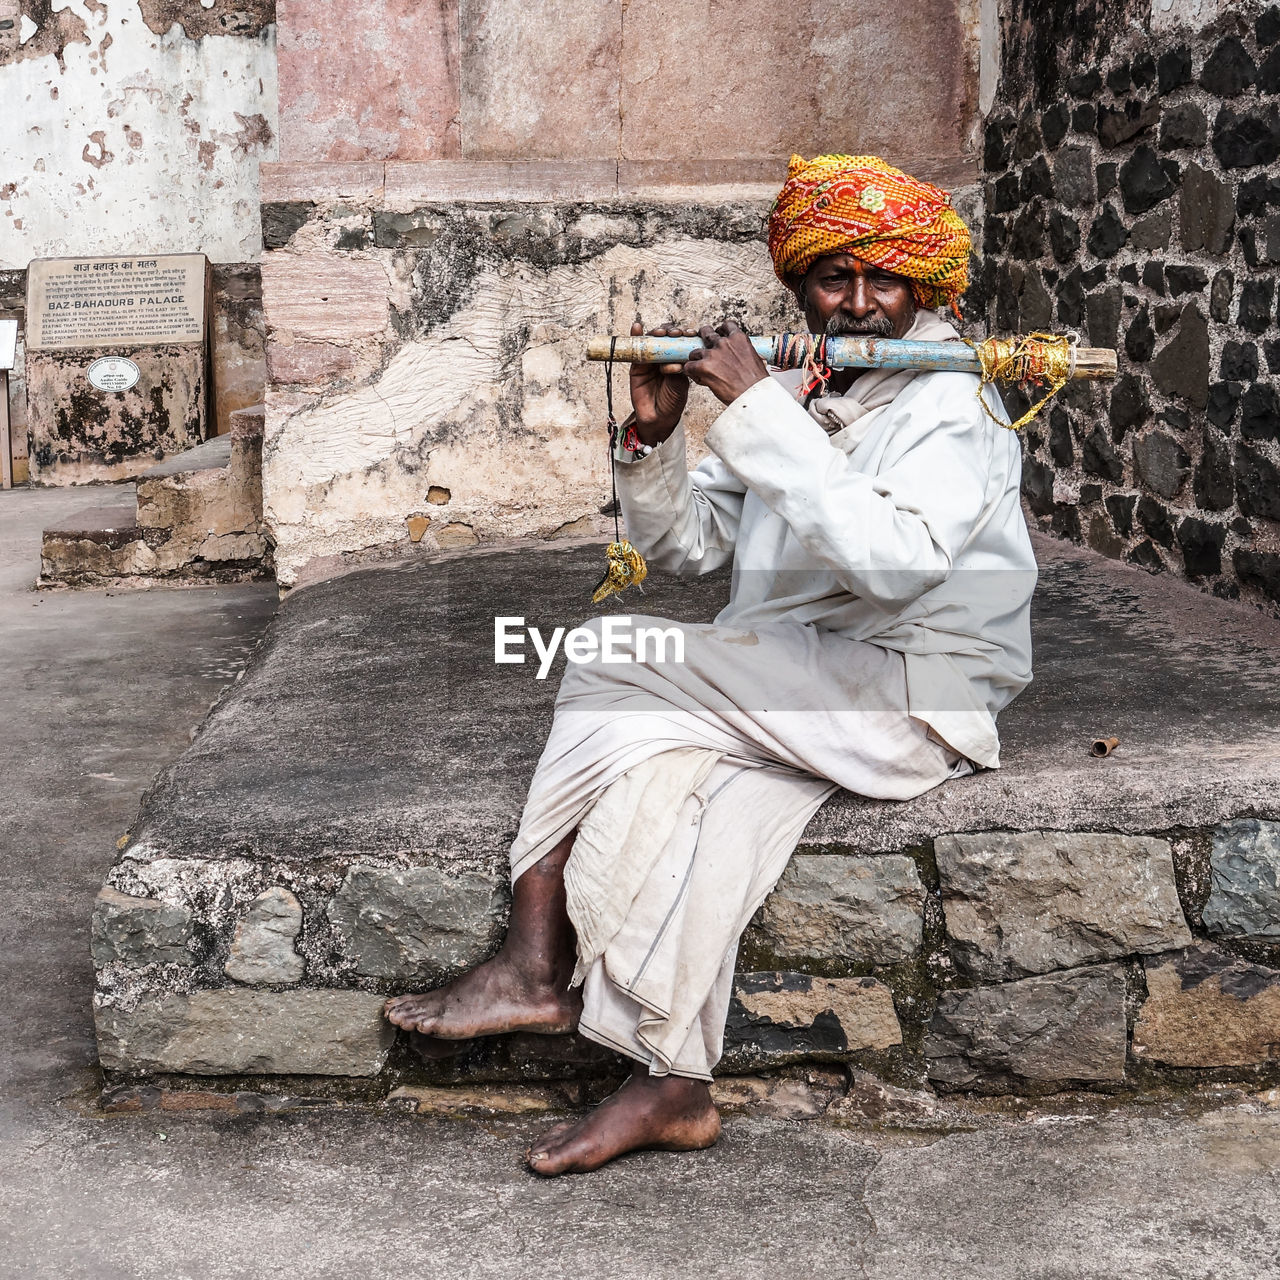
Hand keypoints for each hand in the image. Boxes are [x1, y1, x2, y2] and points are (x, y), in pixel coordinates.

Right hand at [627, 321, 691, 446]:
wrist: (659, 417)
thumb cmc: (673, 401)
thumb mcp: (680, 384)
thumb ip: (677, 371)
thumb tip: (673, 361)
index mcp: (678, 359)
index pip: (681, 342)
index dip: (685, 335)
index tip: (691, 334)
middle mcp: (664, 357)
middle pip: (666, 337)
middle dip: (671, 332)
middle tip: (676, 334)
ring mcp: (650, 360)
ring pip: (652, 340)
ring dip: (656, 332)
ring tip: (660, 333)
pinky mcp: (637, 365)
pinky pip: (636, 349)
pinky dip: (636, 336)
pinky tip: (636, 327)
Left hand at [684, 319, 768, 405]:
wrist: (753, 394)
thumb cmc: (756, 383)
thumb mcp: (756, 360)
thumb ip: (745, 353)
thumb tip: (746, 357)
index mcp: (739, 339)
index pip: (726, 325)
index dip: (720, 331)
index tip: (719, 336)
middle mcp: (724, 343)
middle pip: (706, 332)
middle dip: (703, 338)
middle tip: (704, 349)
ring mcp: (712, 354)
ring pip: (694, 352)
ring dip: (697, 360)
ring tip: (702, 371)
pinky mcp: (703, 367)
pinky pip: (689, 367)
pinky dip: (692, 373)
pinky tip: (700, 379)